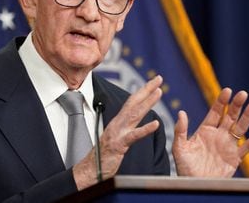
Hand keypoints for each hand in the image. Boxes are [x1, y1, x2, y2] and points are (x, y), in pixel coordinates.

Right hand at [73, 75, 162, 189]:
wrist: (89, 169)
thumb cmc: (103, 156)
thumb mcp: (115, 137)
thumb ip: (123, 128)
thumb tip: (130, 121)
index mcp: (118, 121)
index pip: (132, 102)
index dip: (143, 91)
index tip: (154, 82)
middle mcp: (118, 123)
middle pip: (134, 102)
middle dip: (147, 89)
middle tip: (159, 78)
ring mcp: (118, 133)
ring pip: (135, 114)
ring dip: (148, 102)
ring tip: (159, 92)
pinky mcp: (120, 144)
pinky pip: (134, 136)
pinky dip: (145, 129)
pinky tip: (156, 124)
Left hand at [172, 88, 248, 176]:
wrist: (194, 184)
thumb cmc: (184, 167)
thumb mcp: (179, 147)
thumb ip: (181, 130)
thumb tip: (181, 112)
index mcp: (205, 130)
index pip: (215, 112)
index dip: (221, 101)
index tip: (227, 90)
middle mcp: (218, 135)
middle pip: (230, 116)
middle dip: (236, 105)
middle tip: (243, 93)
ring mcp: (227, 145)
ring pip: (240, 128)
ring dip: (247, 116)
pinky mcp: (235, 158)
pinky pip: (247, 147)